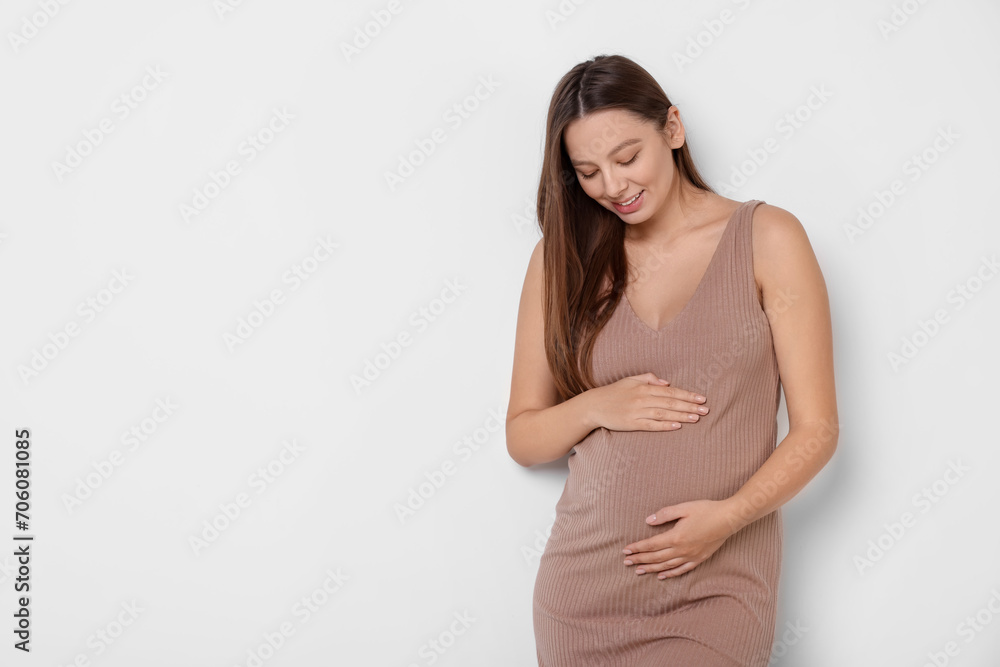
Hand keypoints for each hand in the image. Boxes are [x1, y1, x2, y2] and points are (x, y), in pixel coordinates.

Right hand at [588, 372, 707, 431]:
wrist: (594, 405)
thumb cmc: (613, 392)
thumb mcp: (629, 380)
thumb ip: (648, 379)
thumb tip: (666, 383)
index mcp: (643, 387)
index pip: (670, 391)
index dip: (687, 395)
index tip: (701, 399)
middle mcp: (642, 398)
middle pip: (670, 402)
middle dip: (689, 406)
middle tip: (705, 410)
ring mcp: (637, 411)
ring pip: (663, 414)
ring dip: (681, 416)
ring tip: (696, 418)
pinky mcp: (631, 423)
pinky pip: (651, 425)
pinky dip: (665, 426)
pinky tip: (677, 426)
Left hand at [622, 499, 736, 578]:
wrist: (728, 519)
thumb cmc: (706, 510)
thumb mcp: (683, 507)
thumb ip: (664, 514)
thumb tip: (648, 521)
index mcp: (676, 537)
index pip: (651, 545)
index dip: (637, 548)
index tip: (625, 551)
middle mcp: (681, 550)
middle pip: (655, 557)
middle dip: (639, 560)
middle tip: (626, 563)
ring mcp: (690, 556)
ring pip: (666, 566)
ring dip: (651, 568)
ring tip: (638, 571)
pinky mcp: (699, 559)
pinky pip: (681, 570)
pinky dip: (670, 574)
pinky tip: (661, 576)